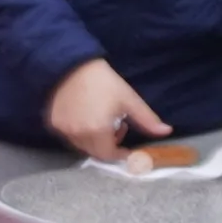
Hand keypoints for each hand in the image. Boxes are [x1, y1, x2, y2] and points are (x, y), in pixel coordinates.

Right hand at [42, 59, 173, 156]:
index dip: (120, 154)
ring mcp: (63, 130)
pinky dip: (81, 133)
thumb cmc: (105, 82)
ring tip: (102, 122)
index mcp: (98, 131)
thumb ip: (147, 120)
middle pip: (95, 153)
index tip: (128, 148)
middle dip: (109, 147)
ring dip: (95, 141)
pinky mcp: (54, 124)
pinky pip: (70, 136)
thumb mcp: (129, 99)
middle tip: (117, 129)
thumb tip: (167, 131)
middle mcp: (78, 135)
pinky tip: (87, 117)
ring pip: (82, 145)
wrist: (73, 67)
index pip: (109, 155)